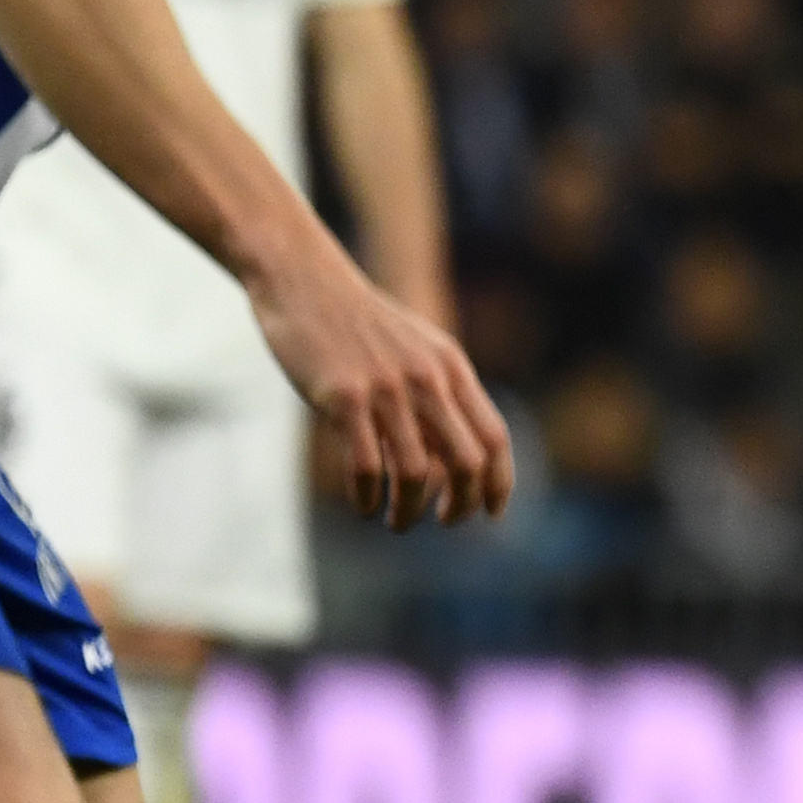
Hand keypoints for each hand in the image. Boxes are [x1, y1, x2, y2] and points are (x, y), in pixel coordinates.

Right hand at [250, 239, 513, 529]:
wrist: (303, 280)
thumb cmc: (358, 322)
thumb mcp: (417, 348)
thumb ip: (441, 391)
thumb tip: (454, 453)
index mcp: (452, 368)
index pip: (495, 437)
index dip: (499, 483)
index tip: (490, 513)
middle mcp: (428, 379)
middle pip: (468, 463)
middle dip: (460, 506)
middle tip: (442, 522)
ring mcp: (387, 389)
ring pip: (417, 473)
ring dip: (409, 511)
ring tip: (395, 521)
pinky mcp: (343, 397)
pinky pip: (368, 467)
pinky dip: (369, 498)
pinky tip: (364, 505)